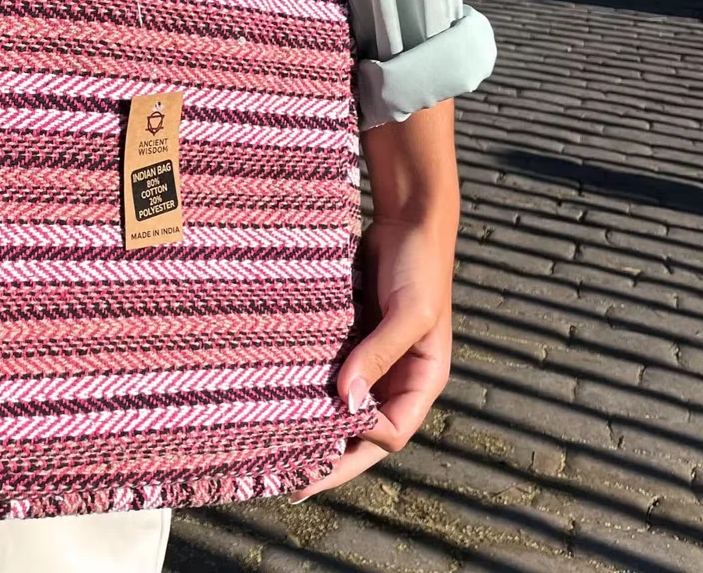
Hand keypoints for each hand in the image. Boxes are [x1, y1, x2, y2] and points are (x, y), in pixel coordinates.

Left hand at [288, 101, 458, 502]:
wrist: (406, 222)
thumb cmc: (419, 267)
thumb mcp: (410, 313)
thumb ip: (380, 353)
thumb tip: (346, 397)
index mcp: (422, 381)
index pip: (391, 431)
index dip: (360, 439)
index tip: (327, 432)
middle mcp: (397, 378)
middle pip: (364, 431)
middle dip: (333, 458)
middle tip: (292, 479)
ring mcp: (373, 359)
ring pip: (345, 406)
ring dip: (319, 425)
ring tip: (281, 446)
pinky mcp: (352, 338)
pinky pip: (332, 372)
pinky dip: (311, 388)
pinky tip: (282, 395)